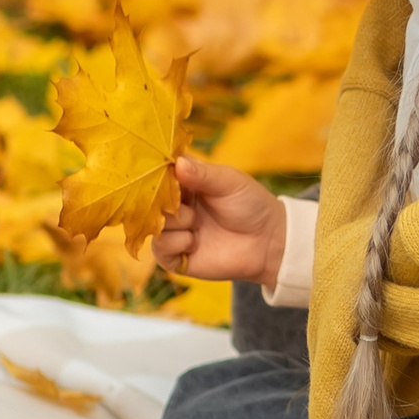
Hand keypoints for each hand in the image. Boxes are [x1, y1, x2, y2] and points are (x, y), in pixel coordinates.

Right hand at [151, 157, 286, 286]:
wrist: (268, 241)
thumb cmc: (250, 205)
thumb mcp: (229, 182)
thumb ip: (202, 173)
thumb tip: (176, 162)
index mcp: (185, 183)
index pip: (159, 175)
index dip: (158, 174)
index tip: (166, 174)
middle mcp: (175, 206)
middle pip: (150, 200)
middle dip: (165, 201)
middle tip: (186, 202)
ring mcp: (175, 231)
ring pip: (153, 224)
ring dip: (176, 222)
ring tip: (197, 223)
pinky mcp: (176, 256)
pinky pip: (160, 248)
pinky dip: (176, 243)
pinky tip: (195, 242)